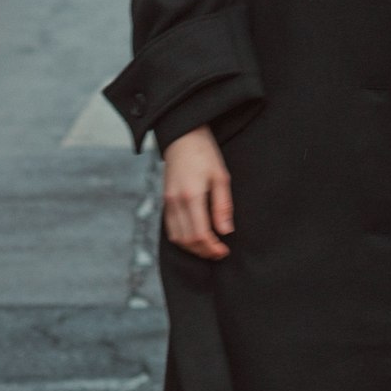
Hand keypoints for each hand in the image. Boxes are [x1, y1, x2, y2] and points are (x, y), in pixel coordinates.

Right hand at [162, 126, 233, 258]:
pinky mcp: (164, 201)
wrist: (183, 137)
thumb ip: (223, 206)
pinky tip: (195, 238)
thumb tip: (226, 231)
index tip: (224, 251)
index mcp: (191, 196)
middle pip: (188, 240)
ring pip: (177, 238)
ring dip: (193, 248)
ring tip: (209, 247)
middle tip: (219, 253)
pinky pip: (170, 229)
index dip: (212, 248)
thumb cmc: (205, 154)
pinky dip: (182, 239)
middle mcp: (176, 202)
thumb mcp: (221, 176)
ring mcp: (167, 202)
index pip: (200, 234)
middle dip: (204, 251)